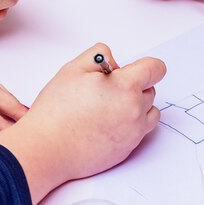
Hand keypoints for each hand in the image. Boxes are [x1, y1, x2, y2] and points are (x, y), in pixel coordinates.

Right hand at [0, 43, 166, 204]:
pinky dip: (131, 125)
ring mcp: (134, 131)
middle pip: (150, 90)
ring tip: (109, 108)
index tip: (137, 70)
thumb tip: (114, 62)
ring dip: (137, 106)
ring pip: (149, 111)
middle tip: (107, 92)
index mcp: (125, 86)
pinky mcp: (129, 148)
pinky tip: (108, 124)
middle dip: (134, 86)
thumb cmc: (56, 111)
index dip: (147, 66)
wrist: (47, 149)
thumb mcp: (73, 69)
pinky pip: (141, 131)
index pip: (156, 69)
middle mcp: (135, 109)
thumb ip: (100, 56)